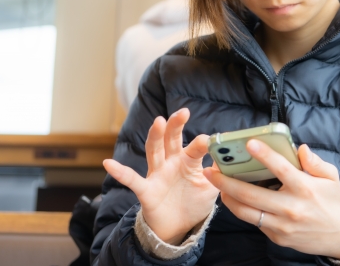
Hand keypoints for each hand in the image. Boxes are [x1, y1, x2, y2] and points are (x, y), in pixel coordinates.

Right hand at [103, 109, 218, 244]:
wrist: (178, 227)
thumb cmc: (194, 202)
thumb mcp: (212, 187)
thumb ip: (219, 172)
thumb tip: (230, 156)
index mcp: (188, 161)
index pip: (195, 147)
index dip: (201, 142)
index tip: (209, 138)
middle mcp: (171, 163)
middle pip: (171, 139)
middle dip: (176, 125)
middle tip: (183, 112)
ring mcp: (157, 175)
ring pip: (154, 151)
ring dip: (155, 136)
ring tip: (158, 121)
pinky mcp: (146, 190)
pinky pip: (132, 180)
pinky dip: (120, 172)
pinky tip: (108, 163)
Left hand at [203, 140, 339, 259]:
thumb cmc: (333, 201)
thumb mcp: (330, 177)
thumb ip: (313, 161)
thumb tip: (298, 148)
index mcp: (305, 189)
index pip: (281, 169)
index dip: (264, 155)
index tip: (249, 143)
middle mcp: (291, 208)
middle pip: (251, 194)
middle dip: (227, 181)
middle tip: (212, 169)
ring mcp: (282, 225)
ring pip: (246, 212)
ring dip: (227, 197)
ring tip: (215, 183)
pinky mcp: (277, 237)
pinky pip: (254, 221)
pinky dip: (242, 209)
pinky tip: (233, 197)